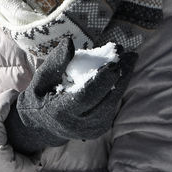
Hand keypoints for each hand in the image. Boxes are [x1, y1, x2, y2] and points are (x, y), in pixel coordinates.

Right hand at [3, 38, 135, 155]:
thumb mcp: (41, 78)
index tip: (115, 61)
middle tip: (131, 55)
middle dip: (121, 75)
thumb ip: (55, 62)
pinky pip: (112, 104)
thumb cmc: (41, 95)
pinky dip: (117, 87)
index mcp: (61, 112)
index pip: (86, 95)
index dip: (102, 79)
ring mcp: (92, 129)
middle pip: (106, 99)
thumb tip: (69, 42)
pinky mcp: (101, 128)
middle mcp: (79, 125)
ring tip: (130, 59)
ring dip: (123, 79)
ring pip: (113, 102)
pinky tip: (122, 71)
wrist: (42, 124)